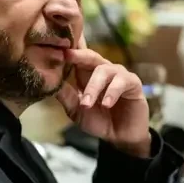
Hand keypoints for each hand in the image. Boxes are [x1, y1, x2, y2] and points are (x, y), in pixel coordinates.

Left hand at [56, 41, 150, 157]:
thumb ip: (66, 97)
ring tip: (86, 104)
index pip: (77, 56)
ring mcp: (118, 74)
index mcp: (86, 73)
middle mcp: (102, 69)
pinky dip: (112, 92)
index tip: (55, 46)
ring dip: (93, 87)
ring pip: (104, 70)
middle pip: (90, 56)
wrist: (121, 137)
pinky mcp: (133, 82)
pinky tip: (106, 104)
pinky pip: (122, 82)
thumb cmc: (99, 120)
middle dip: (78, 54)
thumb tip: (50, 82)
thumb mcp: (77, 111)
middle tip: (67, 55)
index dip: (69, 48)